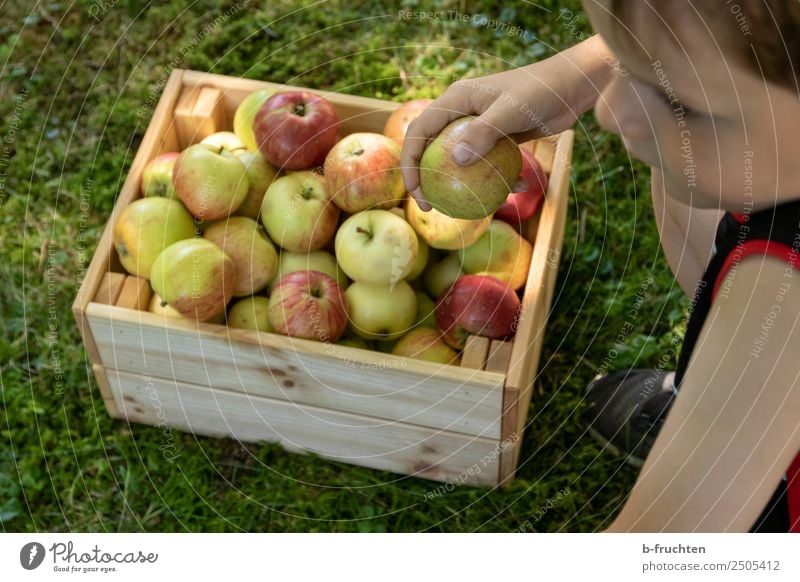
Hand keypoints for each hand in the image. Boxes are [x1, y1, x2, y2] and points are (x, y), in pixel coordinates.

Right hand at [401, 36, 613, 209]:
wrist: (571, 85)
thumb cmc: (541, 91)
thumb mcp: (511, 111)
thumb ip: (483, 133)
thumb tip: (456, 161)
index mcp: (455, 100)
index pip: (419, 132)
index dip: (410, 163)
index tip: (417, 191)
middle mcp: (461, 112)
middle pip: (432, 150)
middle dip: (427, 180)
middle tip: (430, 206)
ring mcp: (479, 126)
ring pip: (459, 160)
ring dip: (463, 184)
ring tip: (466, 208)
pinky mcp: (498, 137)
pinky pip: (489, 163)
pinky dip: (499, 177)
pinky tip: (517, 188)